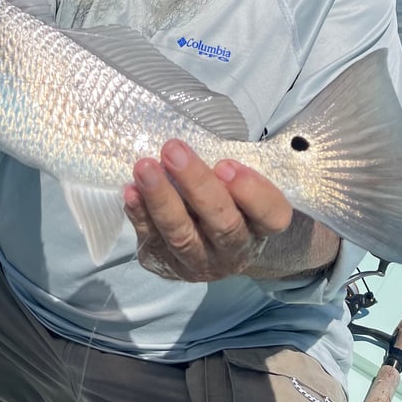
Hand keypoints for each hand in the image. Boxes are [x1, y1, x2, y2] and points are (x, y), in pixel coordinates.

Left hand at [123, 139, 292, 281]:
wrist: (211, 245)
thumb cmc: (227, 198)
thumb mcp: (241, 183)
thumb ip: (231, 168)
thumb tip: (205, 139)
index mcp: (262, 226)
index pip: (271, 215)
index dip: (252, 193)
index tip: (226, 165)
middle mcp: (235, 249)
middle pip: (222, 223)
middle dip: (196, 184)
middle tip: (173, 150)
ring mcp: (200, 261)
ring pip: (182, 235)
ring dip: (161, 199)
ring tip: (144, 167)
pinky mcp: (166, 262)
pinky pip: (151, 239)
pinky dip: (140, 213)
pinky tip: (130, 190)